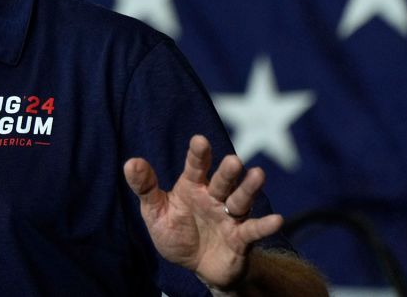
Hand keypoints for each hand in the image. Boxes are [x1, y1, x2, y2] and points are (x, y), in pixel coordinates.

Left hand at [124, 134, 282, 289]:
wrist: (197, 267)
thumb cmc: (176, 233)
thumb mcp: (155, 212)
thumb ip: (145, 188)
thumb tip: (130, 162)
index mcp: (193, 187)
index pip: (196, 166)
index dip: (199, 154)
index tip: (199, 140)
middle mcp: (214, 197)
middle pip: (223, 180)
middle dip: (228, 171)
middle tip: (233, 160)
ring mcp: (229, 216)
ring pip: (241, 199)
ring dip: (249, 188)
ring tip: (258, 174)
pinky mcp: (241, 238)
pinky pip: (253, 230)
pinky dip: (264, 225)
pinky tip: (277, 219)